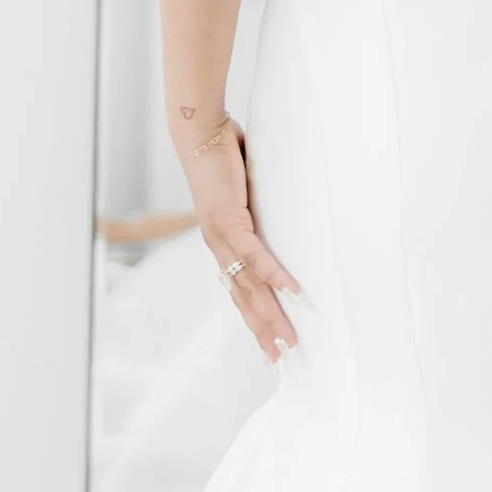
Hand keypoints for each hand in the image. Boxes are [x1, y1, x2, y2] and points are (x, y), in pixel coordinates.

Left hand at [182, 119, 299, 362]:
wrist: (200, 132)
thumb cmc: (223, 154)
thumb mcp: (245, 188)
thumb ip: (258, 204)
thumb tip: (281, 206)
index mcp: (222, 243)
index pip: (238, 289)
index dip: (253, 315)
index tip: (267, 340)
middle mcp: (219, 248)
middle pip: (243, 299)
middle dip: (262, 330)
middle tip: (279, 358)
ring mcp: (222, 239)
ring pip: (249, 287)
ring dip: (270, 315)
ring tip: (288, 340)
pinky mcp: (230, 222)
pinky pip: (256, 257)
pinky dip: (274, 275)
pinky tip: (292, 292)